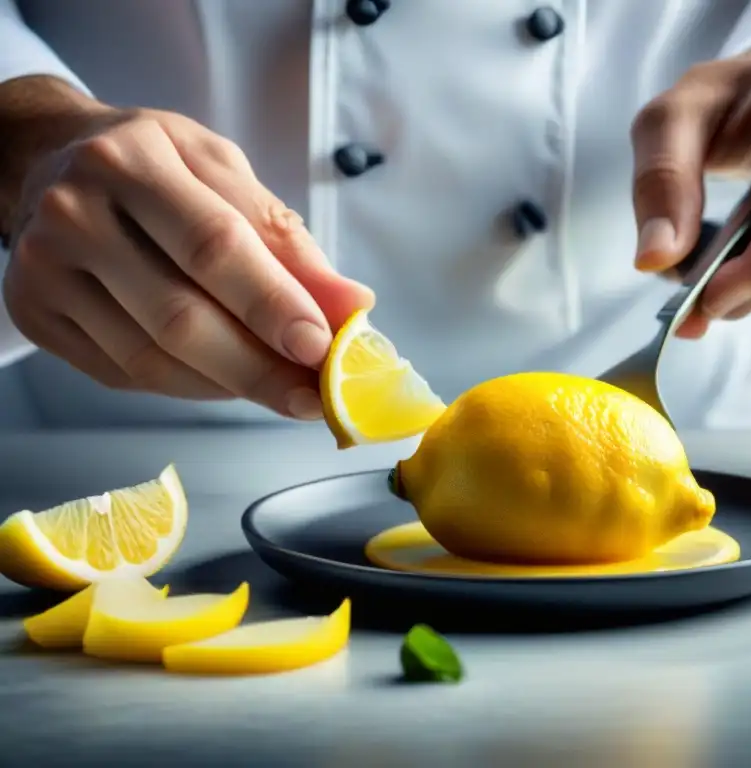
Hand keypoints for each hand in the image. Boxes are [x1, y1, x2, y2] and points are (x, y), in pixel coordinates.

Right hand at [2, 83, 373, 418]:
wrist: (51, 162)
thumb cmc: (155, 165)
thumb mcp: (225, 172)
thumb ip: (286, 238)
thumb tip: (349, 305)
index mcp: (130, 161)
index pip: (213, 246)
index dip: (272, 304)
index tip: (323, 347)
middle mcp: (73, 214)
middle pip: (178, 317)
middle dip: (260, 369)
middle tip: (314, 397)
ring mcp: (43, 270)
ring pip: (151, 360)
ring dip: (230, 386)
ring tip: (283, 388)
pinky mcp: (35, 314)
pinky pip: (127, 374)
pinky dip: (191, 387)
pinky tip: (227, 379)